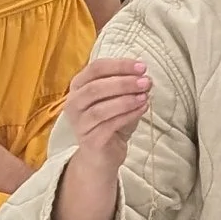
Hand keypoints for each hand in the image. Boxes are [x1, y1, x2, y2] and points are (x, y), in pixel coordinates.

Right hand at [62, 52, 151, 177]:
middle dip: (123, 83)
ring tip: (145, 97)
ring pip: (100, 109)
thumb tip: (146, 78)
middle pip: (95, 88)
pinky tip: (142, 109)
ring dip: (126, 100)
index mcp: (79, 86)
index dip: (120, 65)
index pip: (96, 68)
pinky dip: (128, 116)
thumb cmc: (111, 120)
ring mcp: (79, 123)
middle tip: (145, 82)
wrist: (103, 154)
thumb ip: (130, 86)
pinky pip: (108, 126)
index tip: (142, 67)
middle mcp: (73, 103)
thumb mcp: (120, 98)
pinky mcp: (89, 140)